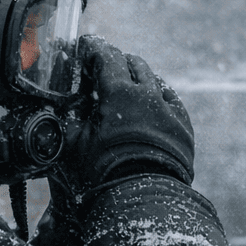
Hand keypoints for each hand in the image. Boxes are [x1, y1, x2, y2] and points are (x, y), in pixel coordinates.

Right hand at [53, 36, 193, 197]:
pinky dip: (159, 96)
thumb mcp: (75, 144)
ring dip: (138, 78)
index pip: (105, 56)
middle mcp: (147, 94)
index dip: (93, 49)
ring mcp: (168, 108)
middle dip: (116, 62)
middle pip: (131, 63)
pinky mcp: (183, 124)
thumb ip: (69, 118)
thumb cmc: (104, 172)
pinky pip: (171, 100)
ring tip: (127, 86)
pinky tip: (152, 103)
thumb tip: (62, 107)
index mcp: (119, 92)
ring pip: (154, 79)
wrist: (145, 197)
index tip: (85, 48)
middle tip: (103, 69)